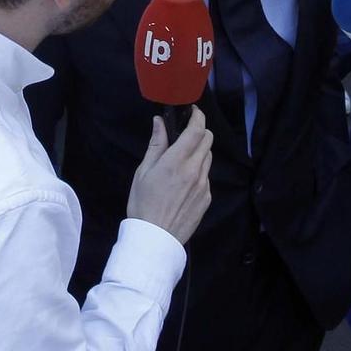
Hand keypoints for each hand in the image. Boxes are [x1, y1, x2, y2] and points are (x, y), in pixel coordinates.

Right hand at [125, 106, 212, 245]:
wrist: (155, 239)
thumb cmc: (143, 204)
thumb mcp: (143, 172)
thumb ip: (156, 145)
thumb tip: (160, 122)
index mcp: (176, 162)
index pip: (196, 130)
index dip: (198, 116)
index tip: (192, 111)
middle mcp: (195, 170)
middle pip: (208, 140)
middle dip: (199, 132)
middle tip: (185, 135)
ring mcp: (204, 185)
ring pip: (208, 157)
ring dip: (199, 151)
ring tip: (182, 160)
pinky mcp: (207, 198)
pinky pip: (207, 176)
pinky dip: (199, 171)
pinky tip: (184, 182)